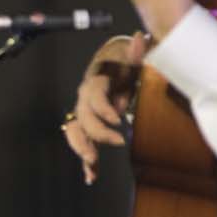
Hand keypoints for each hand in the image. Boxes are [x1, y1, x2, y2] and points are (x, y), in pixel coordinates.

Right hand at [62, 33, 146, 184]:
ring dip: (83, 149)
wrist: (111, 67)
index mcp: (94, 84)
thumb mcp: (131, 56)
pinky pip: (84, 144)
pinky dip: (86, 161)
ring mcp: (84, 115)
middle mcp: (84, 100)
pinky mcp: (89, 127)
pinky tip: (91, 177)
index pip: (95, 98)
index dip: (105, 108)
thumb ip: (136, 50)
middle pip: (83, 119)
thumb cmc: (123, 63)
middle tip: (118, 141)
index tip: (119, 118)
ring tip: (93, 165)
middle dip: (97, 133)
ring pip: (76, 133)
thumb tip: (140, 39)